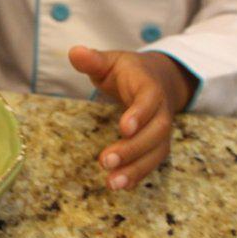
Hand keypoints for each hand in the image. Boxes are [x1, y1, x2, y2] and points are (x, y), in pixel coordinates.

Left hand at [68, 47, 197, 190]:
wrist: (159, 79)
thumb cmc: (128, 72)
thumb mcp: (111, 61)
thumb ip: (94, 60)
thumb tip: (75, 52)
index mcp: (149, 87)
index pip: (149, 99)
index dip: (139, 114)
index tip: (123, 127)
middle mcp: (161, 111)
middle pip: (156, 132)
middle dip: (133, 148)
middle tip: (106, 161)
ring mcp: (161, 131)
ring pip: (156, 152)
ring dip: (136, 169)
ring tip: (113, 183)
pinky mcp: (156, 145)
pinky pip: (152, 163)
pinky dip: (138, 175)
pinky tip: (120, 186)